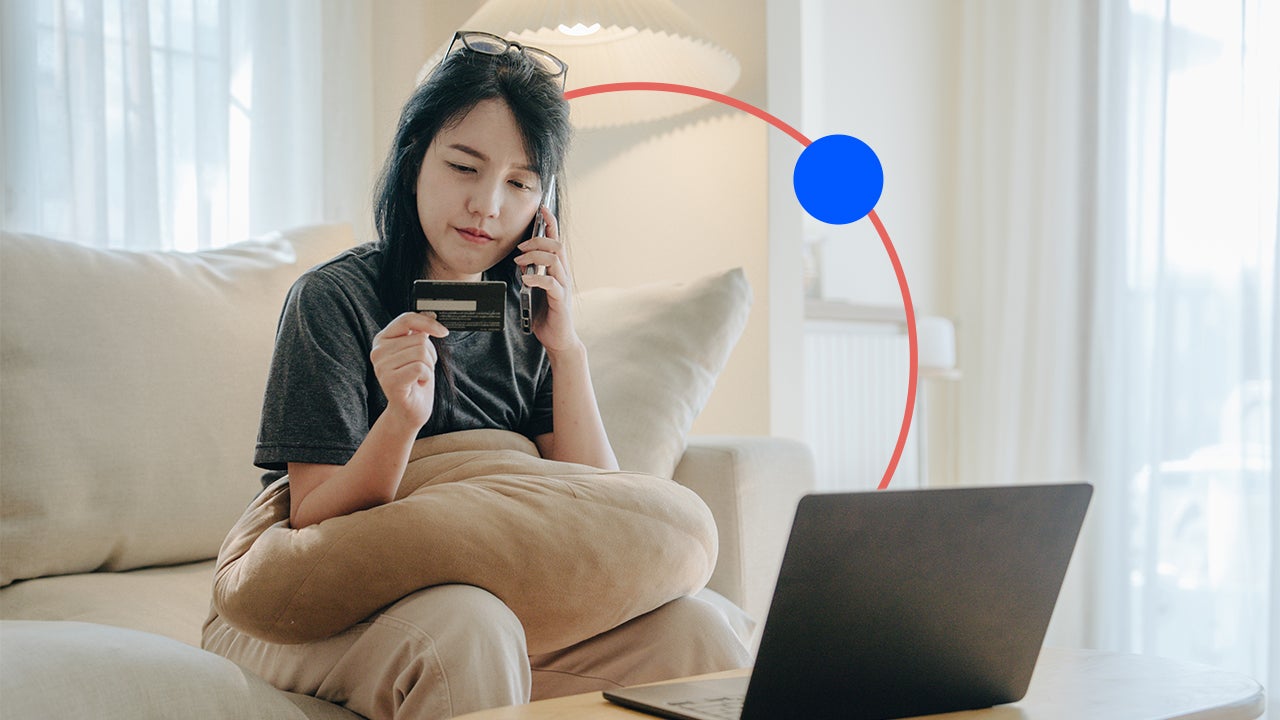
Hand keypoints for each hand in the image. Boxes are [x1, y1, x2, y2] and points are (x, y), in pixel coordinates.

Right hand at [369, 311, 449, 429]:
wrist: (410, 411)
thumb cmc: (415, 380)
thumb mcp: (418, 352)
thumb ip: (419, 333)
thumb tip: (430, 314)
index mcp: (382, 340)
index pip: (406, 319)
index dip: (428, 323)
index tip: (443, 332)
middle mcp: (377, 351)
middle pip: (418, 339)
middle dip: (429, 355)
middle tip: (421, 369)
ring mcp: (381, 367)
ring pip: (421, 353)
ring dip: (428, 367)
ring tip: (418, 377)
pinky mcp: (390, 381)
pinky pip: (420, 367)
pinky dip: (426, 376)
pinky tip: (417, 384)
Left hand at [518, 205, 579, 352]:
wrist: (557, 338)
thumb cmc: (546, 314)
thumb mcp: (534, 289)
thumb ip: (530, 273)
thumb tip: (521, 259)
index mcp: (557, 270)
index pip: (556, 240)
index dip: (550, 223)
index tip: (542, 208)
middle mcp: (563, 275)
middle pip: (556, 246)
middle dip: (537, 240)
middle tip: (520, 246)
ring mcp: (563, 287)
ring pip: (555, 260)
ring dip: (535, 256)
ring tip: (520, 261)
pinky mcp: (560, 300)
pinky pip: (551, 283)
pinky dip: (537, 278)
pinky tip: (526, 279)